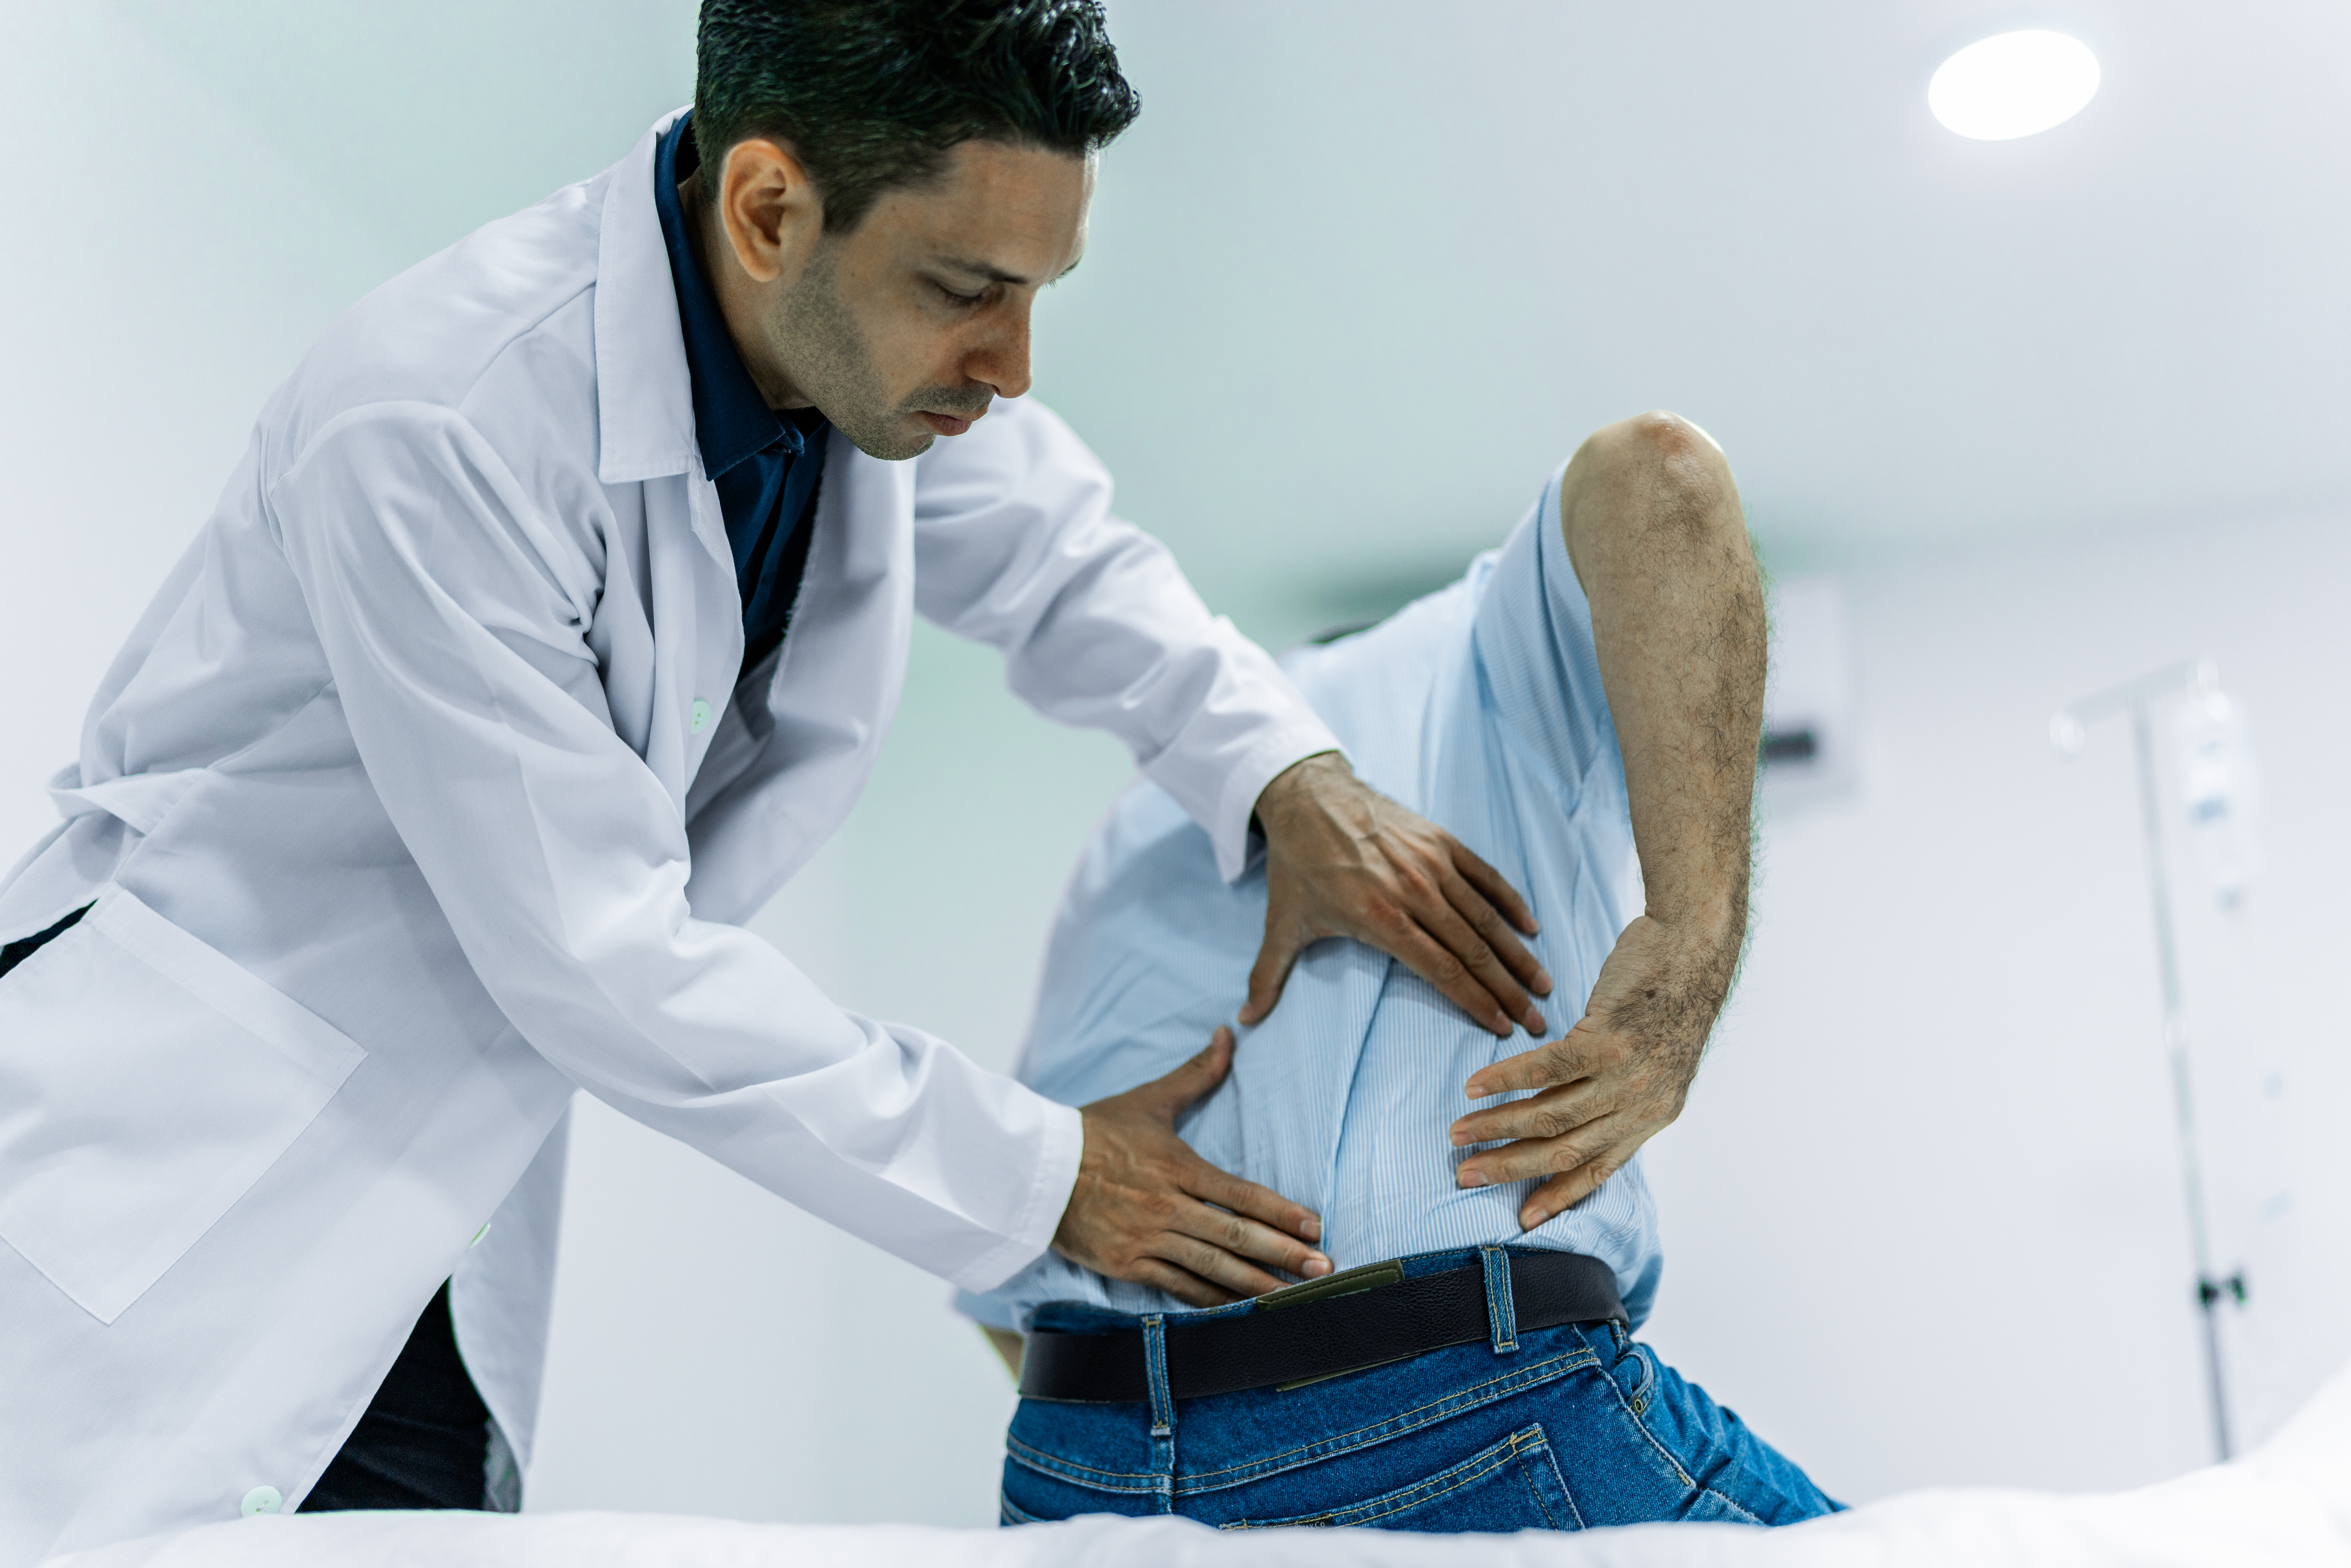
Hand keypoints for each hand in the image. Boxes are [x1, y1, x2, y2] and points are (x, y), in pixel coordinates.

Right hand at [1051, 1027, 1331, 1305]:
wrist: (1035, 1169)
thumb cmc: (1095, 1131)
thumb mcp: (1148, 1100)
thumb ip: (1194, 1073)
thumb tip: (1228, 1033)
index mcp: (1177, 1167)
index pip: (1241, 1194)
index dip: (1281, 1213)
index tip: (1316, 1227)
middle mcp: (1167, 1207)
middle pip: (1236, 1237)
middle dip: (1283, 1256)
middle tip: (1323, 1271)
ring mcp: (1147, 1240)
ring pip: (1212, 1269)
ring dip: (1256, 1287)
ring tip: (1293, 1300)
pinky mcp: (1127, 1264)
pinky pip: (1177, 1288)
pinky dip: (1210, 1302)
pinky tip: (1239, 1311)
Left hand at [1245, 752, 1551, 1037]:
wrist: (1308, 796)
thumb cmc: (1298, 865)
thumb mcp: (1283, 922)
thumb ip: (1268, 975)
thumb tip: (1243, 1020)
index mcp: (1379, 918)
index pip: (1441, 969)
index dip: (1475, 1001)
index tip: (1502, 1028)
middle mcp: (1413, 891)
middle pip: (1473, 949)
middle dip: (1508, 989)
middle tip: (1538, 1019)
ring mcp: (1431, 863)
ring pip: (1485, 917)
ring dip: (1518, 953)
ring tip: (1543, 983)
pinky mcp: (1441, 841)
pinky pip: (1484, 876)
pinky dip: (1509, 902)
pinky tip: (1531, 927)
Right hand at [1446, 912, 1736, 1228]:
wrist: (1694, 947)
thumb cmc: (1666, 997)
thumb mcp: (1648, 1061)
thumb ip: (1607, 1092)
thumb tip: (1553, 1111)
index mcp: (1652, 1115)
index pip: (1598, 1169)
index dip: (1558, 1195)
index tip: (1523, 1218)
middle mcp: (1641, 1104)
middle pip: (1564, 1149)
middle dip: (1510, 1167)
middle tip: (1465, 1175)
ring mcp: (1626, 1073)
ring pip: (1549, 1114)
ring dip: (1497, 1126)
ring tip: (1459, 1132)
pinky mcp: (1608, 1039)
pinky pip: (1545, 1069)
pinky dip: (1505, 1079)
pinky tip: (1475, 1085)